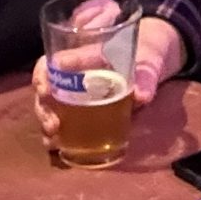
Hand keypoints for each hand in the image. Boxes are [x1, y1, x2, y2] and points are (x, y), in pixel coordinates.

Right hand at [33, 10, 187, 147]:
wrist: (157, 58)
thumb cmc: (148, 51)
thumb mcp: (150, 59)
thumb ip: (147, 76)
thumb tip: (142, 97)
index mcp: (85, 55)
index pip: (55, 61)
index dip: (43, 75)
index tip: (45, 91)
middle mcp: (74, 74)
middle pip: (47, 87)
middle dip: (43, 107)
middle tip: (53, 126)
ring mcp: (77, 92)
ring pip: (50, 105)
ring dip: (46, 122)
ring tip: (51, 141)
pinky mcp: (85, 110)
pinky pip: (64, 120)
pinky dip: (57, 135)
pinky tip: (56, 148)